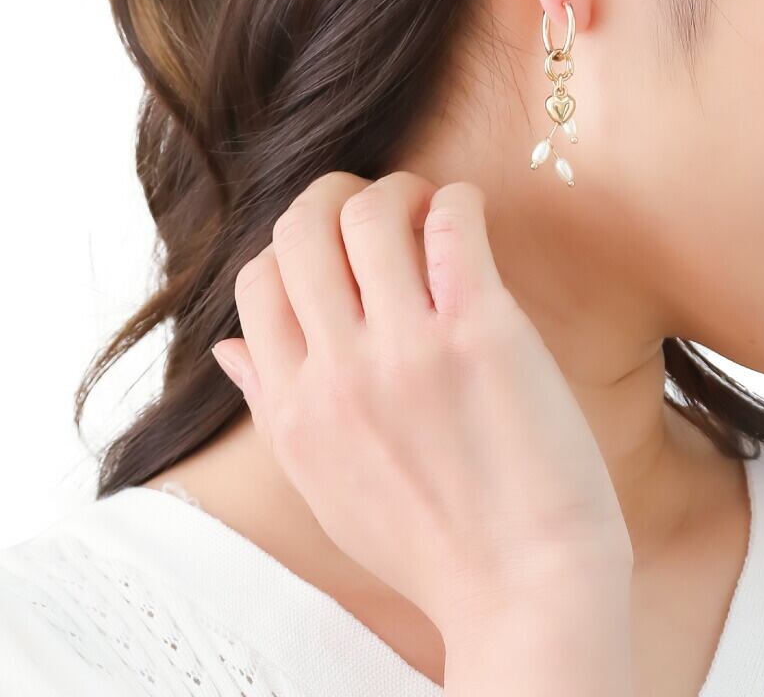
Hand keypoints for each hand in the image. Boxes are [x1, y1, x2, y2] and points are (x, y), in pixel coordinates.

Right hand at [210, 171, 633, 639]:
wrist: (525, 587)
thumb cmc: (433, 538)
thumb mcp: (324, 486)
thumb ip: (271, 407)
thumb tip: (225, 349)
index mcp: (292, 411)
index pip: (256, 279)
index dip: (296, 244)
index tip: (340, 248)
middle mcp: (338, 374)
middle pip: (301, 229)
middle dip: (337, 197)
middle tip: (384, 209)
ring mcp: (407, 350)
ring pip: (369, 212)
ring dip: (401, 191)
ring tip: (432, 210)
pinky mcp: (481, 333)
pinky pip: (452, 223)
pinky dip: (457, 200)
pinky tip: (469, 215)